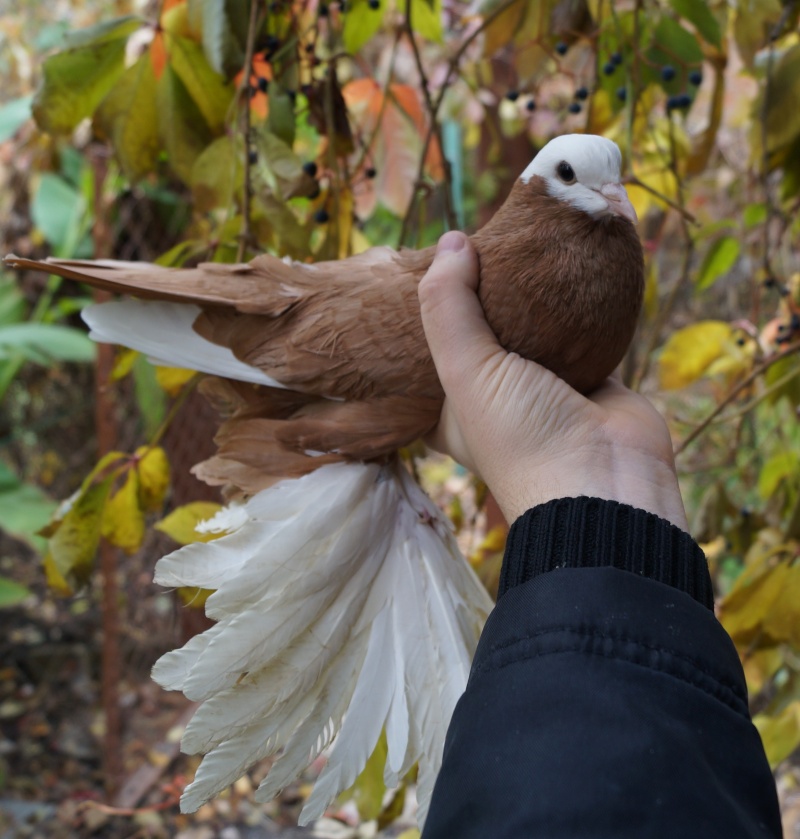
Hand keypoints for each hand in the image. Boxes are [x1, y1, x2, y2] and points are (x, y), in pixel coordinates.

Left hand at [417, 231, 688, 530]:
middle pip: (481, 333)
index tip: (420, 268)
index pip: (425, 356)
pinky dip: (576, 299)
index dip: (422, 315)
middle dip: (481, 293)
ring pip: (532, 326)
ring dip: (531, 291)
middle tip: (475, 241)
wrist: (609, 484)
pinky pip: (580, 326)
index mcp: (450, 412)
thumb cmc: (522, 438)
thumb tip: (452, 240)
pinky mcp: (590, 374)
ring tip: (518, 237)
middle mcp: (494, 399)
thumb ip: (448, 305)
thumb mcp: (465, 372)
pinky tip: (566, 259)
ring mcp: (543, 387)